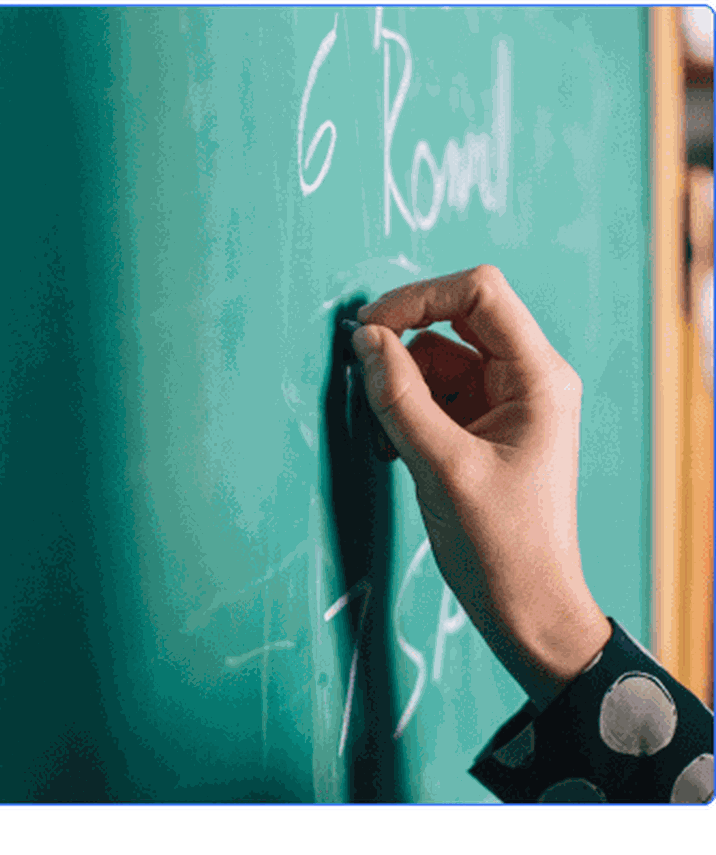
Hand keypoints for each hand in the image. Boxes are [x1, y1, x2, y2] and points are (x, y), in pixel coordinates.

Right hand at [352, 265, 611, 711]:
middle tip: (364, 382)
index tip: (368, 329)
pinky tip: (394, 453)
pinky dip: (403, 414)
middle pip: (452, 322)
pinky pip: (432, 396)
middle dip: (401, 349)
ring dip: (398, 390)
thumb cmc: (501, 546)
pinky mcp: (480, 429)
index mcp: (538, 377)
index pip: (479, 293)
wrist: (527, 609)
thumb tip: (364, 340)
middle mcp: (525, 379)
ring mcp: (502, 404)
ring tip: (386, 442)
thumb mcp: (440, 465)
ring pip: (434, 361)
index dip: (418, 298)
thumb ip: (399, 397)